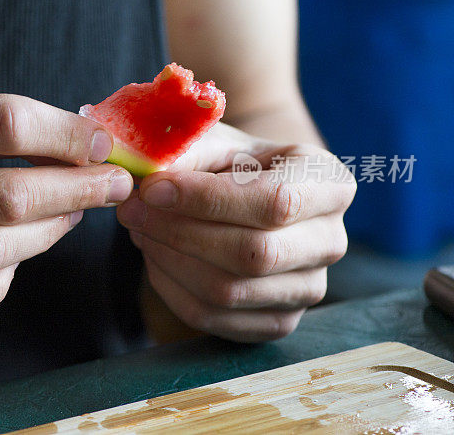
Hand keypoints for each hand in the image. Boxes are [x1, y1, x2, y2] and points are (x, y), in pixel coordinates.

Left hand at [116, 123, 355, 341]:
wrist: (243, 194)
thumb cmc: (228, 160)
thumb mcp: (211, 139)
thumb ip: (183, 151)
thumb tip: (146, 180)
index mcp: (329, 182)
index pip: (274, 201)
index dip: (206, 199)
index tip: (151, 188)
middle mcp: (330, 240)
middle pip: (253, 253)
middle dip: (178, 232)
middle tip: (130, 210)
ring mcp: (309, 288)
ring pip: (228, 291)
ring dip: (168, 260)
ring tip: (139, 228)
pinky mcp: (278, 321)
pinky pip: (213, 318)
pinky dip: (170, 289)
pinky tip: (154, 255)